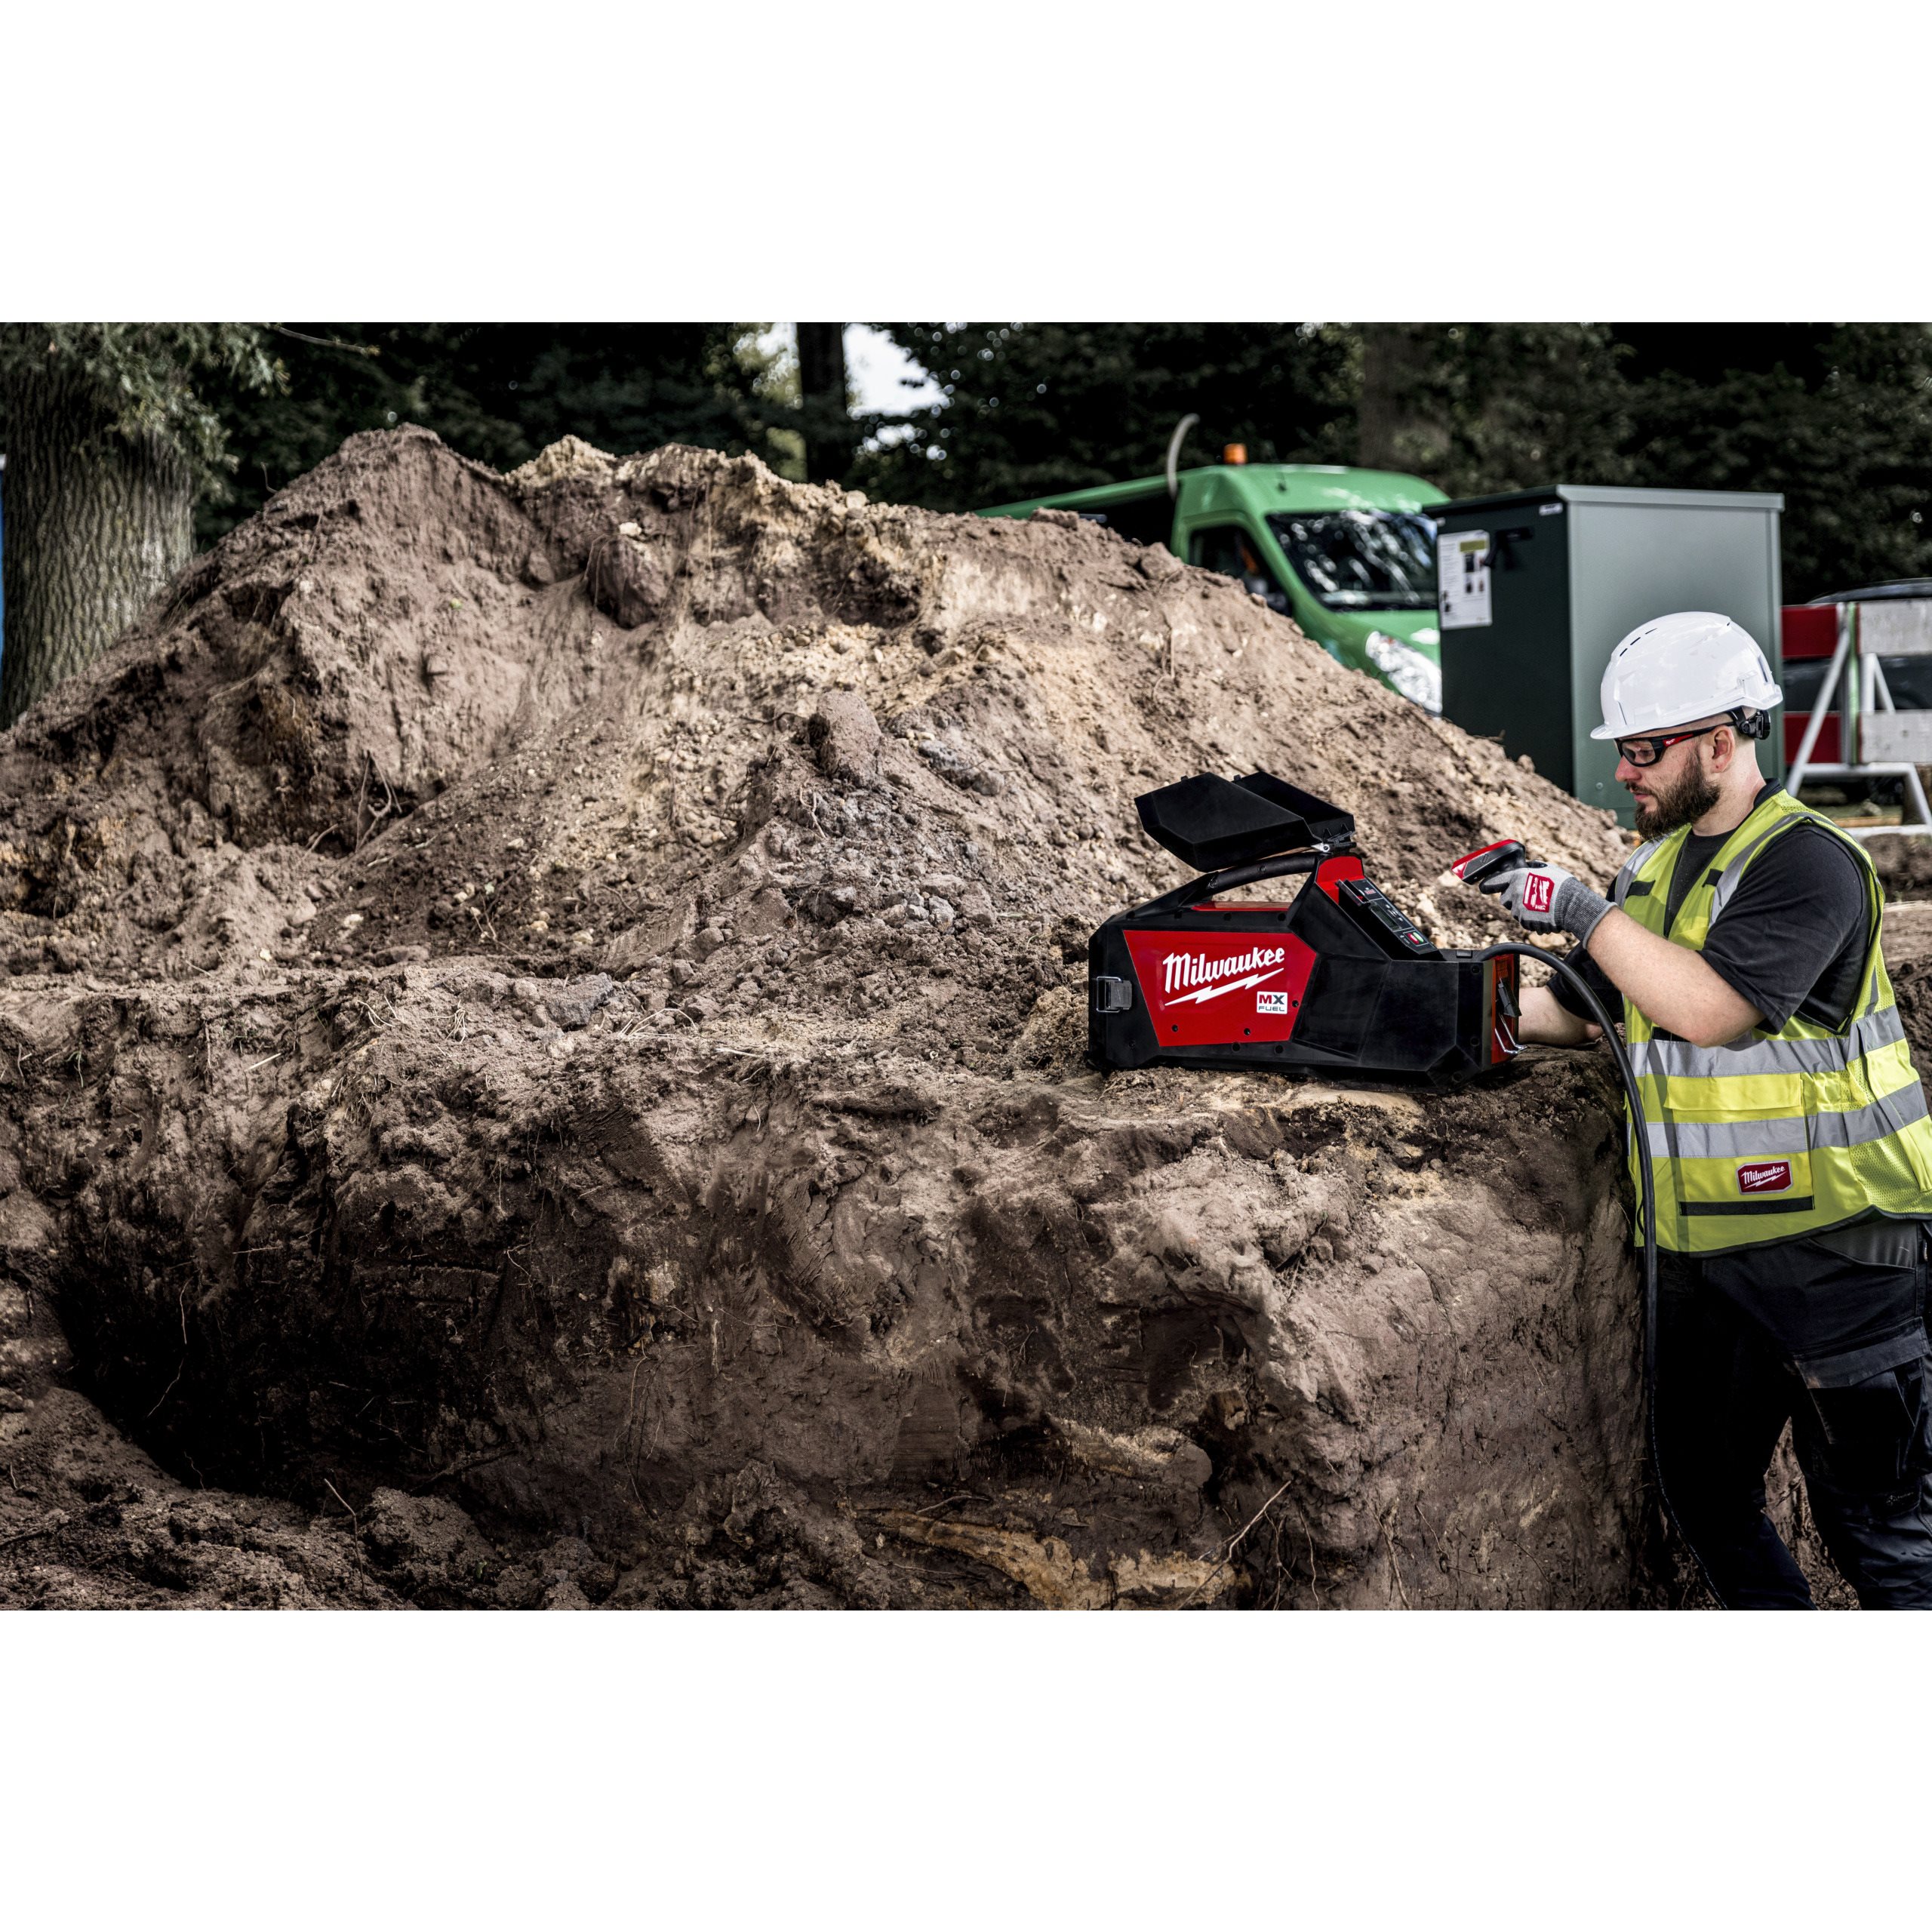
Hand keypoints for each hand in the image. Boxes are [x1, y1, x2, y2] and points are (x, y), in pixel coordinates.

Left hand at [1480, 858, 1610, 941]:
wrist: (1573, 905)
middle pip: (1504, 898)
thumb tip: (1529, 866)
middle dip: (1512, 899)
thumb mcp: (1547, 869)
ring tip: (1541, 905)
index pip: (1494, 881)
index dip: (1488, 884)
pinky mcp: (1524, 921)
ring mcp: (1518, 908)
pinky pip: (1524, 921)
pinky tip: (1544, 914)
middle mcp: (1515, 892)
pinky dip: (1531, 919)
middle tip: (1528, 897)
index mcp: (1518, 877)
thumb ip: (1533, 868)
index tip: (1483, 887)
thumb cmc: (1563, 885)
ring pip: (1515, 911)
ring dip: (1524, 910)